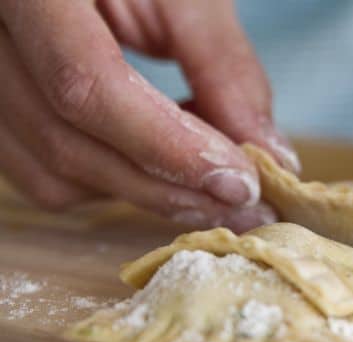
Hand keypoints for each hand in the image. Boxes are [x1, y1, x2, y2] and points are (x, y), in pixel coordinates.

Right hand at [0, 0, 298, 232]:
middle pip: (69, 143)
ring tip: (209, 180)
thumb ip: (222, 67)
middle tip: (244, 203)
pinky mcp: (2, 112)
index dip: (170, 147)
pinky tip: (160, 164)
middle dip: (167, 188)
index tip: (241, 182)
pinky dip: (113, 183)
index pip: (87, 85)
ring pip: (54, 173)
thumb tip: (267, 151)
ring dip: (143, 191)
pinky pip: (46, 175)